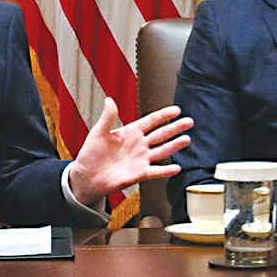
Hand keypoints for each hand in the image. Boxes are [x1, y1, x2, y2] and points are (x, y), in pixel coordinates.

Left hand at [66, 99, 192, 206]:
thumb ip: (108, 117)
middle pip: (161, 134)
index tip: (176, 110)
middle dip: (175, 128)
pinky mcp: (140, 173)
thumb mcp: (98, 133)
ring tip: (186, 140)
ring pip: (162, 151)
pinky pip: (156, 171)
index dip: (163, 115)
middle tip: (189, 122)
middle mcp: (139, 145)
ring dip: (174, 146)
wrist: (87, 176)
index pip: (151, 121)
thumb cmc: (91, 154)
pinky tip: (177, 167)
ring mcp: (141, 159)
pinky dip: (166, 170)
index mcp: (131, 132)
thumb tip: (109, 99)